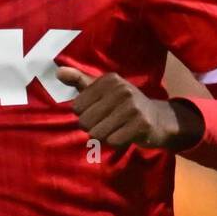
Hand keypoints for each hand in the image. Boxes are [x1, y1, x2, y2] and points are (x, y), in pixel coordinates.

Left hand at [55, 67, 203, 150]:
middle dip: (94, 128)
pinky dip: (116, 142)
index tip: (101, 111)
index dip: (85, 115)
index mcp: (109, 80)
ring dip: (104, 136)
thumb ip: (79, 81)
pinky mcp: (141, 125)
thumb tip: (58, 72)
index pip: (77, 107)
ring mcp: (133, 107)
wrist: (158, 119)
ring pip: (97, 133)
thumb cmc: (124, 104)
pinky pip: (113, 141)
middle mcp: (121, 90)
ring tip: (117, 128)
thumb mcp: (102, 89)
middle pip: (85, 122)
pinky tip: (126, 134)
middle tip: (110, 122)